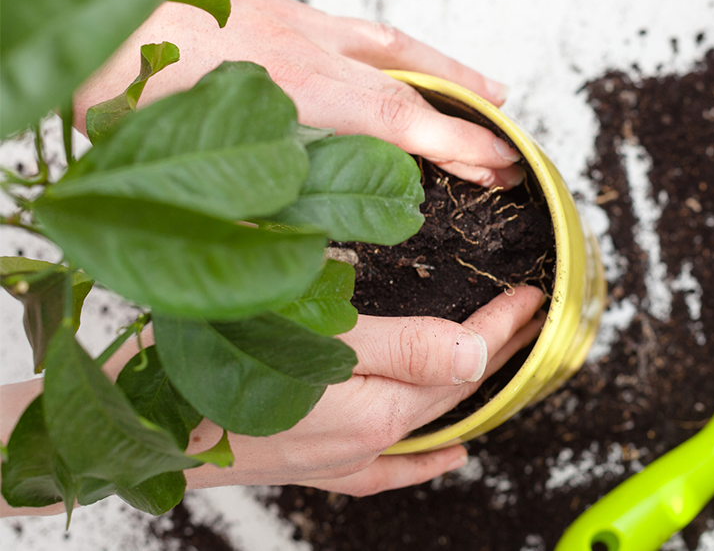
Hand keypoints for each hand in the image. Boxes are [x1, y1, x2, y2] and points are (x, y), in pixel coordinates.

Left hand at [74, 0, 523, 188]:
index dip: (462, 148)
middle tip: (508, 139)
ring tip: (486, 88)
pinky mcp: (271, 5)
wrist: (92, 15)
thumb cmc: (128, 90)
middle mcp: (310, 57)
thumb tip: (308, 262)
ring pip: (389, 45)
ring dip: (443, 68)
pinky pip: (349, 24)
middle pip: (410, 85)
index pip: (405, 126)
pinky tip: (389, 53)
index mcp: (300, 101)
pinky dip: (385, 43)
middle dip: (467, 114)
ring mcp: (294, 25)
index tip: (504, 167)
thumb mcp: (190, 176)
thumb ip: (261, 220)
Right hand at [182, 286, 545, 495]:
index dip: (501, 325)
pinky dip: (423, 457)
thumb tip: (477, 359)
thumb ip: (405, 351)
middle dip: (495, 352)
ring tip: (498, 366)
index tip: (533, 298)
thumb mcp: (315, 339)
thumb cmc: (209, 369)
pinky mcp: (313, 462)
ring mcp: (339, 456)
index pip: (460, 360)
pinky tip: (446, 455)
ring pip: (425, 420)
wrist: (133, 424)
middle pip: (450, 391)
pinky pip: (389, 465)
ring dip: (465, 390)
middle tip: (528, 322)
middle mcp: (365, 440)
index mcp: (374, 408)